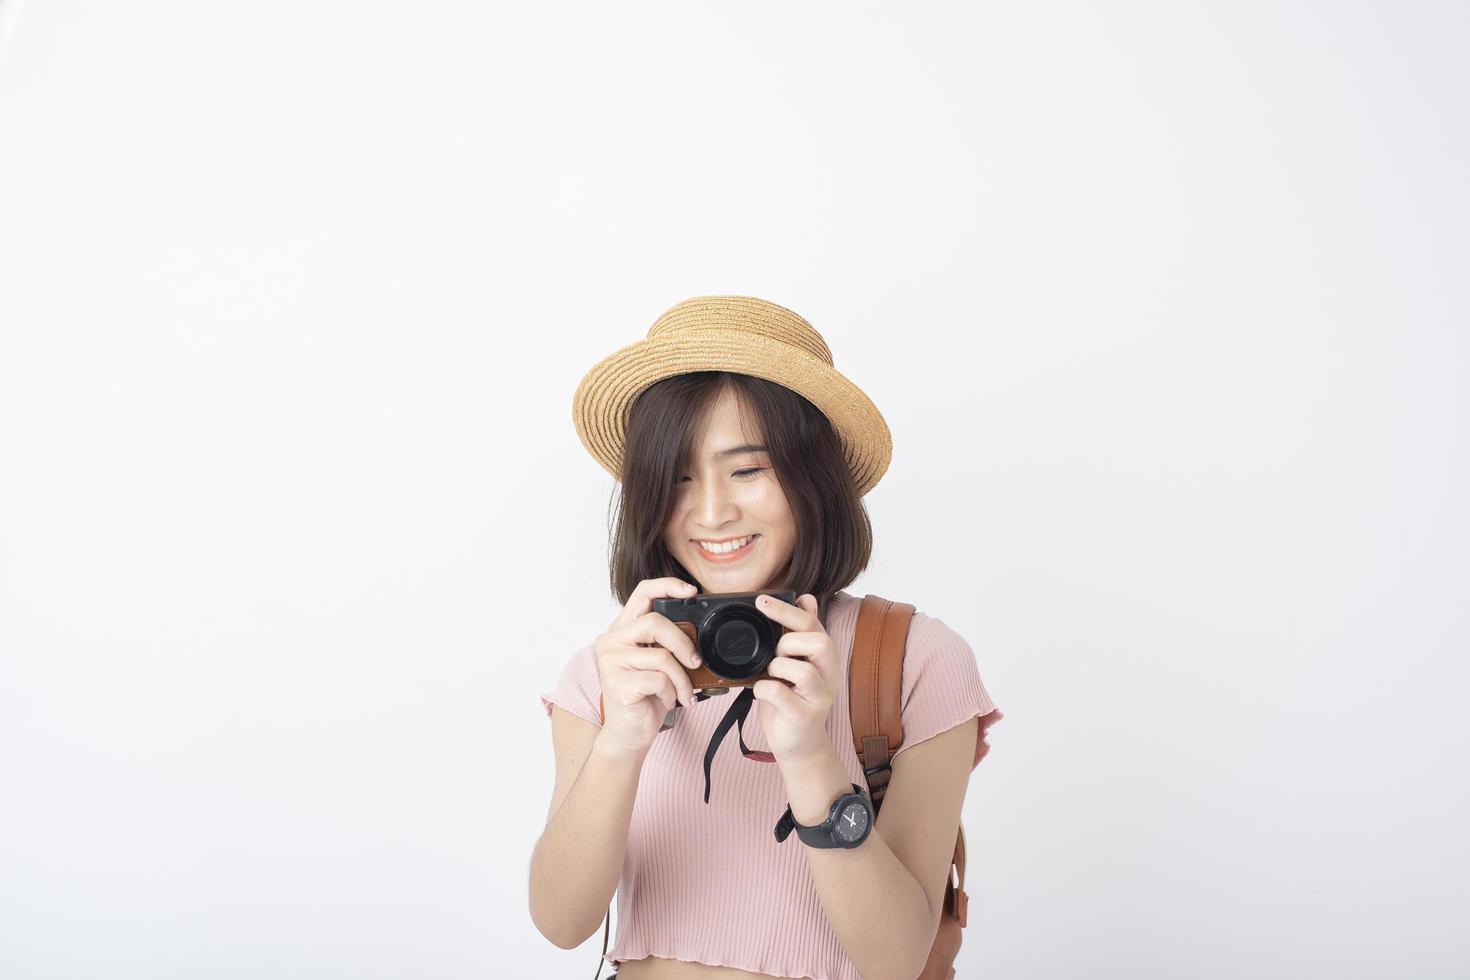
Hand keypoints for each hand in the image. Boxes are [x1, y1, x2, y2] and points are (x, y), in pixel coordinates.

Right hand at [592, 578, 703, 758]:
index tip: (691, 591)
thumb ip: (668, 645)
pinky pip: (658, 680)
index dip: (668, 586)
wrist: (628, 734)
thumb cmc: (646, 697)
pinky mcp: (617, 683)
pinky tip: (668, 702)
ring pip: (661, 656)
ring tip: (684, 693)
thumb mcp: (658, 665)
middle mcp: (611, 641)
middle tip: (695, 661)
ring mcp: (611, 661)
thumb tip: (700, 636)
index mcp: (622, 630)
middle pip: (655, 623)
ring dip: (681, 679)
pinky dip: (671, 693)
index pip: (643, 592)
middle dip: (683, 643)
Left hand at [751, 593, 839, 762]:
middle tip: (775, 653)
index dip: (787, 611)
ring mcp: (820, 697)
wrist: (798, 745)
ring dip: (777, 667)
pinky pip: (780, 694)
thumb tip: (807, 598)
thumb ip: (801, 635)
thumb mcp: (797, 664)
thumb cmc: (792, 701)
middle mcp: (829, 675)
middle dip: (789, 641)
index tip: (761, 601)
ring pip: (804, 670)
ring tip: (770, 675)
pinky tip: (761, 692)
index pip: (813, 624)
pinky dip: (763, 688)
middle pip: (820, 642)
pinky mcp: (804, 716)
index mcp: (826, 658)